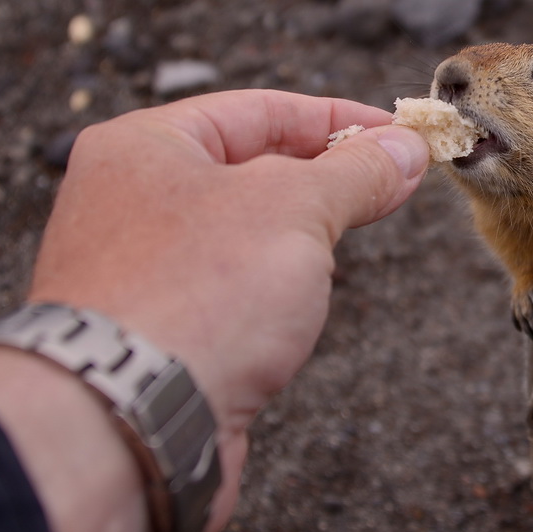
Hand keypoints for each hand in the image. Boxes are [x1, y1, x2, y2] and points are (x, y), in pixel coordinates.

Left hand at [27, 89, 429, 531]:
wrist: (127, 421)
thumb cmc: (194, 294)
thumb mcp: (295, 209)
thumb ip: (355, 173)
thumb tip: (405, 149)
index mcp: (143, 146)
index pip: (255, 110)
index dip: (335, 119)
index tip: (396, 134)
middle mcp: (128, 202)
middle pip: (244, 170)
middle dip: (320, 179)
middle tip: (388, 186)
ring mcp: (136, 271)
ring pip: (236, 235)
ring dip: (295, 238)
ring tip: (342, 243)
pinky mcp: (154, 333)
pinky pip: (224, 291)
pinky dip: (268, 290)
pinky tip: (298, 307)